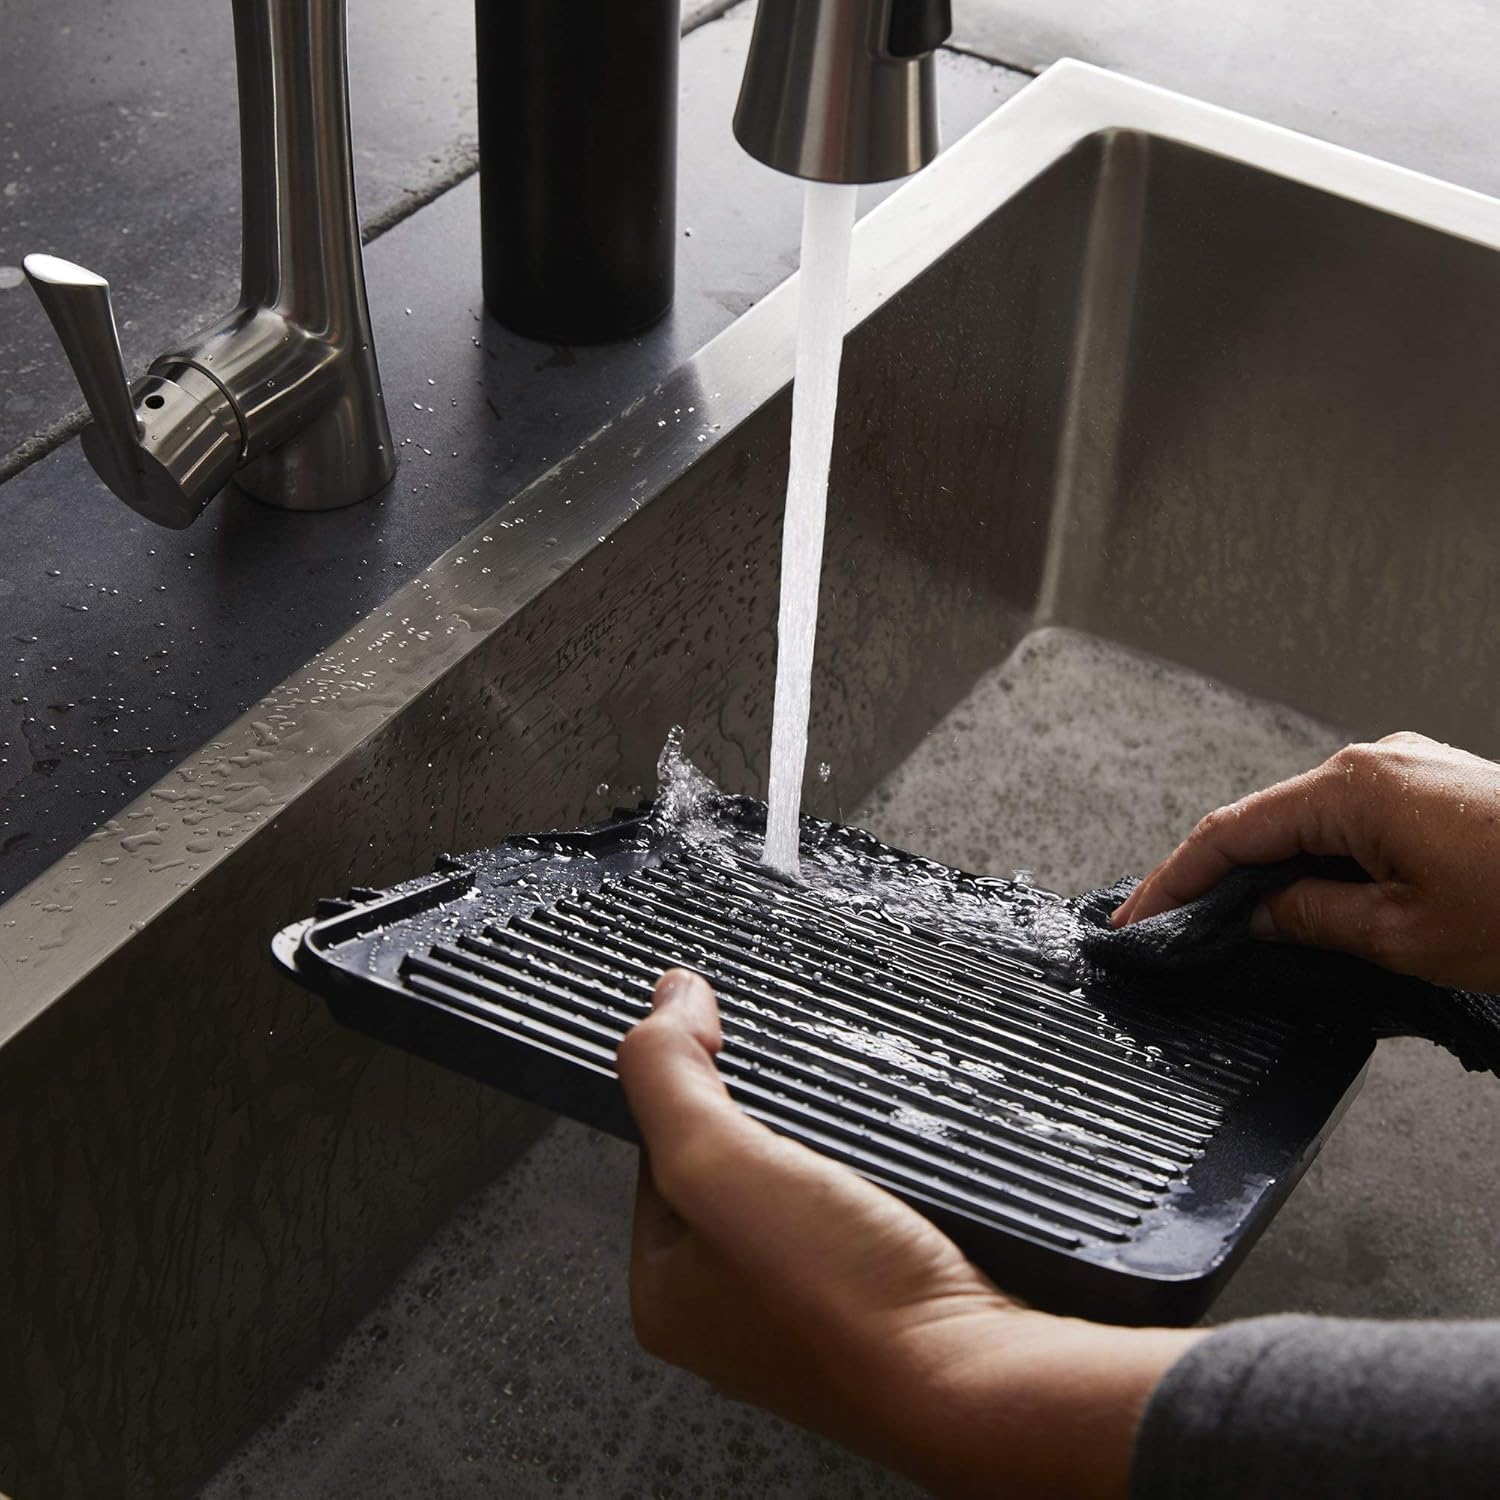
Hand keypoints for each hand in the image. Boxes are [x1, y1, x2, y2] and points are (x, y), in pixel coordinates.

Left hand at [615, 969, 1197, 1498]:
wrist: (979, 1382)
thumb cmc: (844, 1302)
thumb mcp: (718, 1162)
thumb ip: (671, 1074)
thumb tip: (668, 998)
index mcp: (666, 1292)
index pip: (655, 1150)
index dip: (690, 1090)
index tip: (727, 1052)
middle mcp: (728, 1312)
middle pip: (732, 1164)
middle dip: (771, 1122)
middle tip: (809, 1115)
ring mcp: (806, 1313)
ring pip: (803, 1185)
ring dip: (829, 1150)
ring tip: (857, 1146)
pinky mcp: (876, 1307)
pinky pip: (861, 1216)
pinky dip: (878, 1187)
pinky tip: (898, 1184)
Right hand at [1112, 732, 1499, 990]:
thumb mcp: (1408, 935)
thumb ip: (1313, 919)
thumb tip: (1258, 917)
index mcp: (1354, 788)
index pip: (1230, 834)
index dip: (1173, 881)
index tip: (1137, 918)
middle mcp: (1375, 762)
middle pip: (1265, 823)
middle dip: (1214, 878)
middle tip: (1175, 931)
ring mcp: (1407, 771)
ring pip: (1309, 825)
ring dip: (1270, 874)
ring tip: (1238, 929)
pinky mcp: (1434, 790)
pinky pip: (1351, 824)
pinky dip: (1317, 863)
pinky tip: (1310, 905)